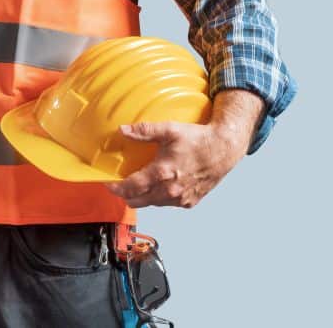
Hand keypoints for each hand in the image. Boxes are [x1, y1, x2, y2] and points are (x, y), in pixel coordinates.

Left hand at [105, 121, 247, 208]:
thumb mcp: (169, 130)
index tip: (108, 184)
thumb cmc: (197, 139)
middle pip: (137, 201)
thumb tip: (123, 130)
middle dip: (126, 194)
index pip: (131, 188)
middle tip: (121, 184)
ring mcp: (181, 199)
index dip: (116, 188)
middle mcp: (170, 190)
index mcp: (162, 173)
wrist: (224, 149)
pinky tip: (161, 184)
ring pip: (152, 203)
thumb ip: (144, 131)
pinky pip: (167, 204)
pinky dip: (160, 197)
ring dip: (143, 196)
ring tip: (141, 182)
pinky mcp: (189, 203)